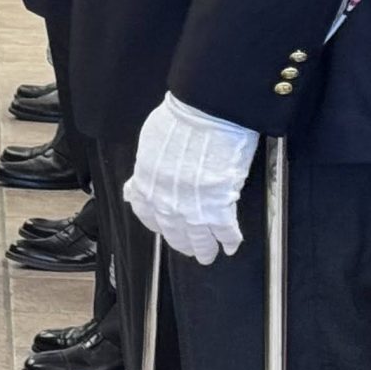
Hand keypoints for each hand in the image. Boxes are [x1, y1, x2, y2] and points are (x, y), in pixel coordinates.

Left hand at [124, 94, 261, 263]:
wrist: (206, 114)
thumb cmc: (180, 121)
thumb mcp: (151, 145)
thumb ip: (146, 170)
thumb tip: (139, 185)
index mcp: (147, 183)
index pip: (148, 214)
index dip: (158, 226)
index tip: (164, 230)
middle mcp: (165, 200)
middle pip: (174, 231)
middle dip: (184, 244)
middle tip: (192, 251)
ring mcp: (192, 206)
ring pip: (199, 237)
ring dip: (206, 248)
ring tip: (210, 255)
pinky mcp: (219, 205)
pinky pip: (225, 230)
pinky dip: (229, 239)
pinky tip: (231, 245)